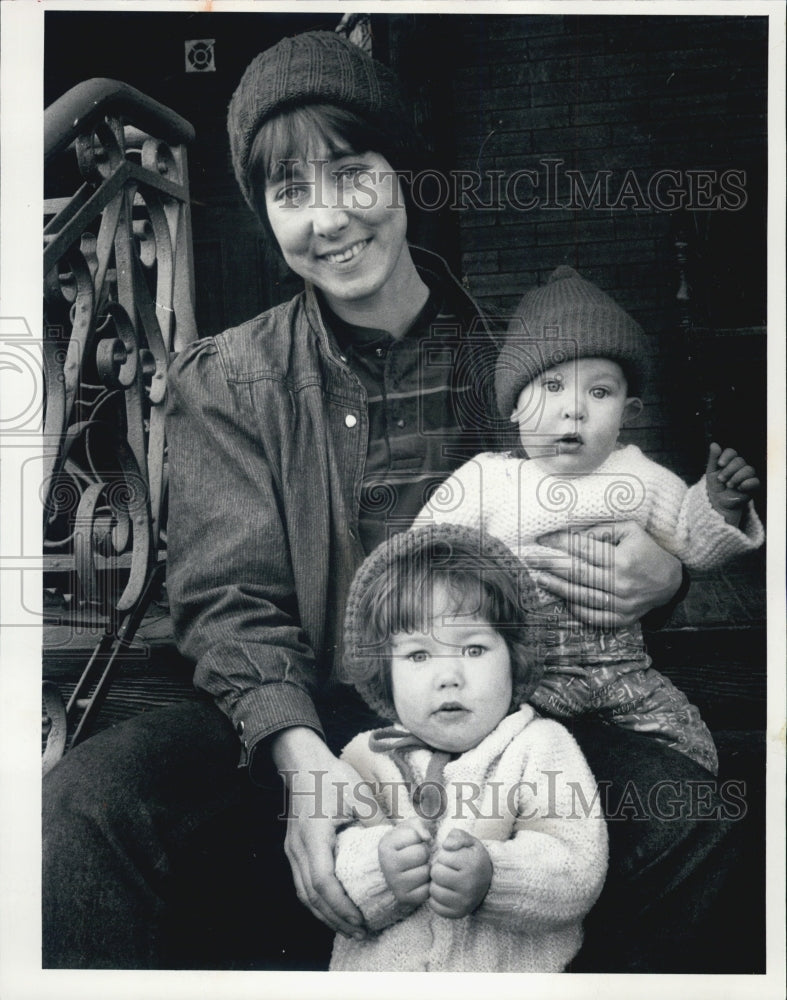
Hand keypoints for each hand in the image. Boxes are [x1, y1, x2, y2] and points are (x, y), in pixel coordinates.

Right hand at [272, 727, 368, 939]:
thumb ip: (377, 820)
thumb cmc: (330, 775)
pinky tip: (334, 906)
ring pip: (304, 893)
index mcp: (314, 836)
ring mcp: (292, 849)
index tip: (360, 919)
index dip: (341, 906)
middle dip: (335, 918)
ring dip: (325, 913)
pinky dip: (318, 900)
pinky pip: (302, 882)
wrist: (302, 761)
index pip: (323, 882)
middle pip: (311, 896)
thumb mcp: (358, 793)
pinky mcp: (294, 848)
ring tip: (349, 926)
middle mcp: (298, 848)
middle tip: (360, 932)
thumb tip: (406, 840)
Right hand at [378, 817, 431, 909]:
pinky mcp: (405, 898)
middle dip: (424, 852)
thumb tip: (427, 837)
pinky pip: (427, 890)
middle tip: (416, 856)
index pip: (415, 835)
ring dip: (426, 868)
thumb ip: (419, 823)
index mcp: (385, 846)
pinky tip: (420, 880)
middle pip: (422, 853)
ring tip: (418, 867)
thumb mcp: (406, 829)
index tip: (410, 842)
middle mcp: (388, 865)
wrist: (390, 872)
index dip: (418, 837)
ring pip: (426, 872)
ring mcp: (396, 884)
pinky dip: (428, 884)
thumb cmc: (403, 846)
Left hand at [429, 828, 491, 918]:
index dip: (445, 856)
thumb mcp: (469, 842)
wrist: (488, 882)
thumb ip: (456, 836)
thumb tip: (446, 845)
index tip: (454, 859)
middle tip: (448, 870)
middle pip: (436, 874)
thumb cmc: (473, 859)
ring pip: (433, 891)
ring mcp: (464, 902)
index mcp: (473, 864)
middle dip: (439, 869)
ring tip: (447, 880)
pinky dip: (436, 898)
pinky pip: (434, 906)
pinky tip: (446, 892)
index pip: (442, 857)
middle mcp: (470, 885)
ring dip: (437, 884)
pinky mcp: (458, 913)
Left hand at [535, 521, 681, 628]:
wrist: (671, 582)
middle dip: (551, 564)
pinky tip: (562, 599)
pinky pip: (594, 617)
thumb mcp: (630, 531)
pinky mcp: (622, 619)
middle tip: (531, 558)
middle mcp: (621, 583)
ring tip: (540, 578)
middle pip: (577, 573)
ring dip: (558, 587)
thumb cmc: (647, 551)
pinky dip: (576, 609)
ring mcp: (621, 604)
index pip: (583, 549)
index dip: (560, 543)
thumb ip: (602, 531)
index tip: (543, 539)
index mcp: (622, 559)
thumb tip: (573, 533)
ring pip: (582, 596)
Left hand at [705, 442, 759, 525]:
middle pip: (739, 461)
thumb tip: (714, 444)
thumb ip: (713, 459)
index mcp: (729, 462)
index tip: (720, 464)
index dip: (726, 456)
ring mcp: (747, 476)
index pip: (732, 452)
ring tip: (729, 485)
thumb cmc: (715, 486)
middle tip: (721, 480)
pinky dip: (747, 483)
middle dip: (728, 470)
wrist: (718, 503)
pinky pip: (755, 481)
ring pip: (749, 469)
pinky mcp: (752, 487)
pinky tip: (739, 487)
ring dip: (736, 477)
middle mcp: (740, 467)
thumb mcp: (711, 472)